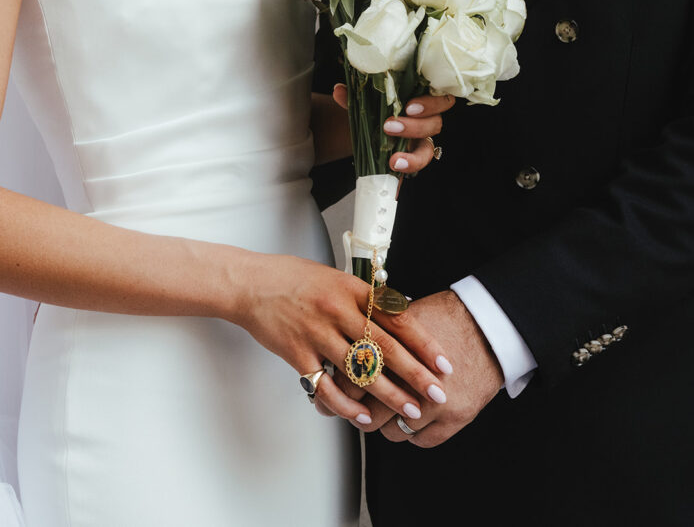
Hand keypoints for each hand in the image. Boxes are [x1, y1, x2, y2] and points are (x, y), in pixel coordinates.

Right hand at [233, 254, 452, 424]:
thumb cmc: (292, 278)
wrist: (250, 283)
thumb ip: (365, 298)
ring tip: (409, 410)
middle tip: (437, 393)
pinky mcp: (296, 353)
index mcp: (352, 289)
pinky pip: (326, 385)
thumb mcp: (336, 277)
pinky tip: (362, 415)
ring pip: (360, 370)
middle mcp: (337, 310)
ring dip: (389, 394)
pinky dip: (346, 404)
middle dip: (416, 375)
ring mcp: (316, 333)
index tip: (443, 362)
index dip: (424, 343)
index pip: (398, 318)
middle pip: (385, 348)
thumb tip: (397, 316)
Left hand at [331, 84, 453, 174]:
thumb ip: (354, 95)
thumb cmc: (374, 110)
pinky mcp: (412, 160)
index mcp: (421, 101)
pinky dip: (406, 170)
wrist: (366, 131)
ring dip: (413, 155)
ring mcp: (421, 143)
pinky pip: (416, 167)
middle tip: (389, 126)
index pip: (441, 100)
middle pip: (435, 124)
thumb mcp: (365, 102)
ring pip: (429, 149)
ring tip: (394, 160)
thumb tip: (339, 90)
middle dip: (415, 127)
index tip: (409, 106)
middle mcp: (426, 122)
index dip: (430, 104)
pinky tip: (393, 170)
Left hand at [347, 290, 504, 447]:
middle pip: (368, 416)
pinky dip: (414, 433)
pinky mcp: (455, 417)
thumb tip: (341, 355)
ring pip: (392, 433)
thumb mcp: (400, 318)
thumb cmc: (443, 316)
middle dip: (359, 414)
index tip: (335, 393)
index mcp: (391, 354)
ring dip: (388, 424)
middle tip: (356, 410)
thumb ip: (371, 339)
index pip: (350, 384)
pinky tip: (413, 419)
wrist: (489, 325)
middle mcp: (411, 383)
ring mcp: (434, 404)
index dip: (338, 392)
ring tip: (387, 412)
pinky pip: (422, 440)